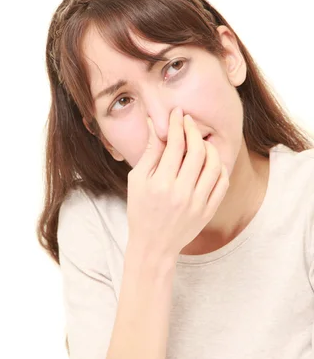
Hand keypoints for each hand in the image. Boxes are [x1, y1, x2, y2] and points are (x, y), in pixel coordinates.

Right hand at [126, 108, 228, 267]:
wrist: (154, 245)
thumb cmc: (140, 210)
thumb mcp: (137, 180)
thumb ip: (150, 152)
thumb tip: (156, 124)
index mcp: (161, 184)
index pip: (175, 145)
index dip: (177, 125)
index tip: (177, 113)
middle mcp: (181, 193)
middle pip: (197, 151)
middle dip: (193, 131)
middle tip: (188, 122)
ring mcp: (198, 203)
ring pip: (214, 165)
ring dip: (209, 148)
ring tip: (200, 141)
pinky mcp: (208, 210)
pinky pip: (222, 183)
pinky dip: (219, 167)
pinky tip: (210, 161)